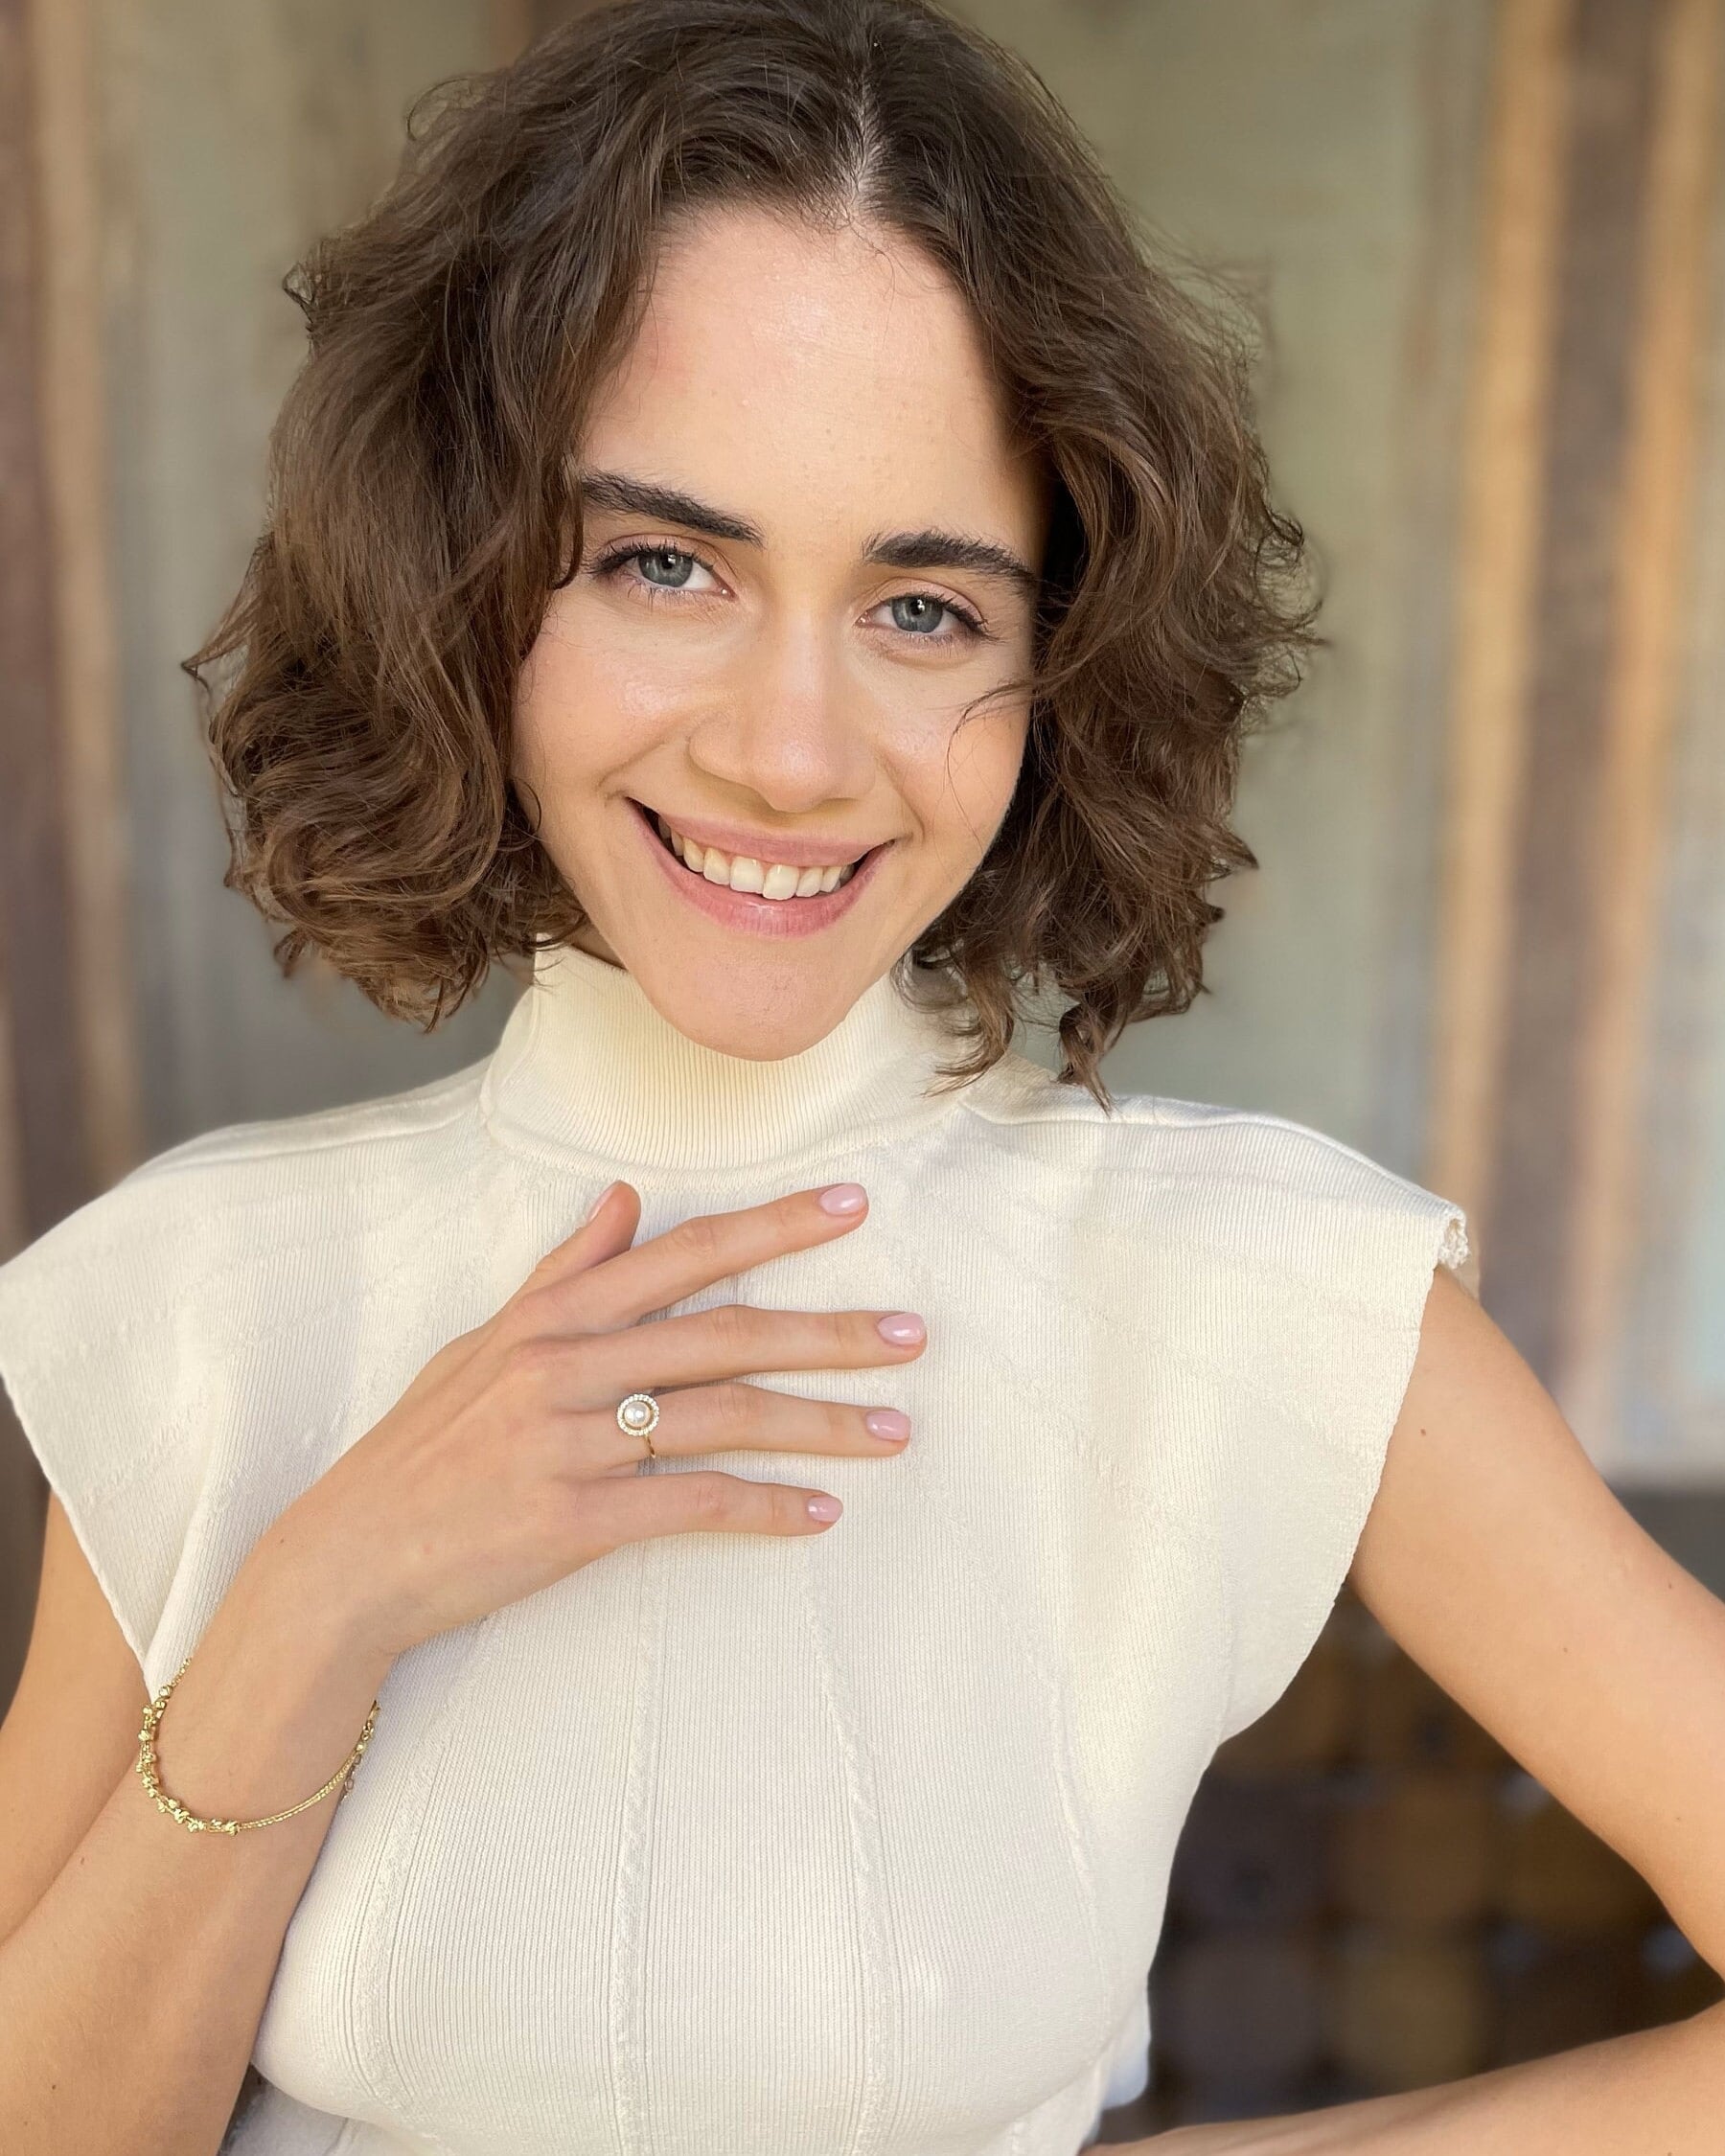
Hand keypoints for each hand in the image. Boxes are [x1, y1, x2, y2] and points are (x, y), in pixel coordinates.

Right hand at [277, 1180, 921, 1660]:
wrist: (350, 1557)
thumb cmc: (421, 1448)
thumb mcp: (482, 1344)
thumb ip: (564, 1272)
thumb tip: (626, 1197)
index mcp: (551, 1314)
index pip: (685, 1253)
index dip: (774, 1227)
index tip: (852, 1206)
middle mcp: (563, 1365)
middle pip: (725, 1333)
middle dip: (829, 1331)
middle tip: (913, 1334)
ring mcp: (568, 1441)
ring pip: (723, 1418)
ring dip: (820, 1425)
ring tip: (895, 1431)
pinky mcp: (571, 1519)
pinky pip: (691, 1504)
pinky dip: (763, 1508)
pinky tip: (818, 1514)